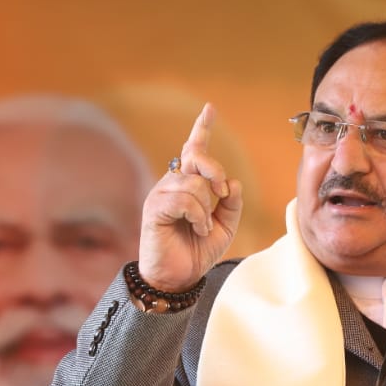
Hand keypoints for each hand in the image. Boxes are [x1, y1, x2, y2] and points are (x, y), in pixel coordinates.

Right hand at [138, 103, 242, 290]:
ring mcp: (161, 194)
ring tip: (202, 228)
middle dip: (215, 171)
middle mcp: (172, 183)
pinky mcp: (154, 208)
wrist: (178, 278)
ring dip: (207, 209)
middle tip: (221, 192)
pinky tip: (197, 229)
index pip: (194, 150)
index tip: (210, 108)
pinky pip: (184, 200)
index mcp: (188, 184)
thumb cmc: (197, 251)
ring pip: (194, 184)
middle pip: (197, 157)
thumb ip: (231, 204)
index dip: (202, 128)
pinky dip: (198, 217)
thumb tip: (232, 183)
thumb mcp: (224, 226)